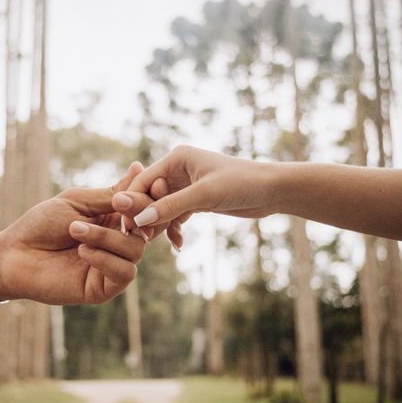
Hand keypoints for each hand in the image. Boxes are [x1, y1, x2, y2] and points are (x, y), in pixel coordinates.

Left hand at [0, 163, 156, 304]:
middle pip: (148, 228)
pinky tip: (82, 252)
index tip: (154, 183)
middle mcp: (117, 243)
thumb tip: (139, 169)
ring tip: (75, 230)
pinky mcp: (103, 288)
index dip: (152, 197)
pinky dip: (106, 259)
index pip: (146, 209)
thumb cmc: (41, 225)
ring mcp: (111, 266)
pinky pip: (124, 272)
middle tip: (117, 203)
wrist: (14, 254)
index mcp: (113, 220)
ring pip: (136, 250)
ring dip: (107, 237)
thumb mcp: (77, 202)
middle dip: (136, 213)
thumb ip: (111, 193)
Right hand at [112, 146, 277, 246]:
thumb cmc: (241, 183)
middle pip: (149, 195)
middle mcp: (178, 170)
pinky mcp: (195, 200)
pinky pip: (175, 216)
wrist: (273, 191)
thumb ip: (170, 207)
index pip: (143, 181)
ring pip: (161, 208)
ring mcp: (186, 186)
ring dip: (160, 226)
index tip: (128, 225)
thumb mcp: (203, 195)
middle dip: (145, 216)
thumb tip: (139, 220)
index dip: (132, 203)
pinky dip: (174, 230)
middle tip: (143, 238)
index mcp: (176, 158)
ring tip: (159, 243)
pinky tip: (178, 245)